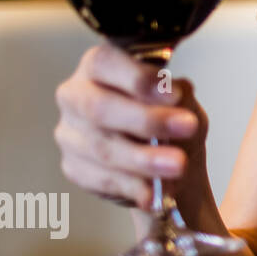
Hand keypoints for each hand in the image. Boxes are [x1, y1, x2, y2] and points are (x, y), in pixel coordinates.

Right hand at [54, 42, 208, 212]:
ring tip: (178, 166)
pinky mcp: (73, 166)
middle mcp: (75, 95)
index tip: (175, 94)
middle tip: (186, 128)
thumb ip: (179, 94)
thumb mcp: (184, 100)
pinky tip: (154, 192)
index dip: (139, 79)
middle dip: (146, 120)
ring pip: (102, 148)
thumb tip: (175, 94)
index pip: (106, 63)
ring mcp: (69, 133)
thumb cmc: (173, 118)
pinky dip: (131, 186)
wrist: (172, 160)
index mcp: (98, 65)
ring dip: (144, 160)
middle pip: (100, 107)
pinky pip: (100, 179)